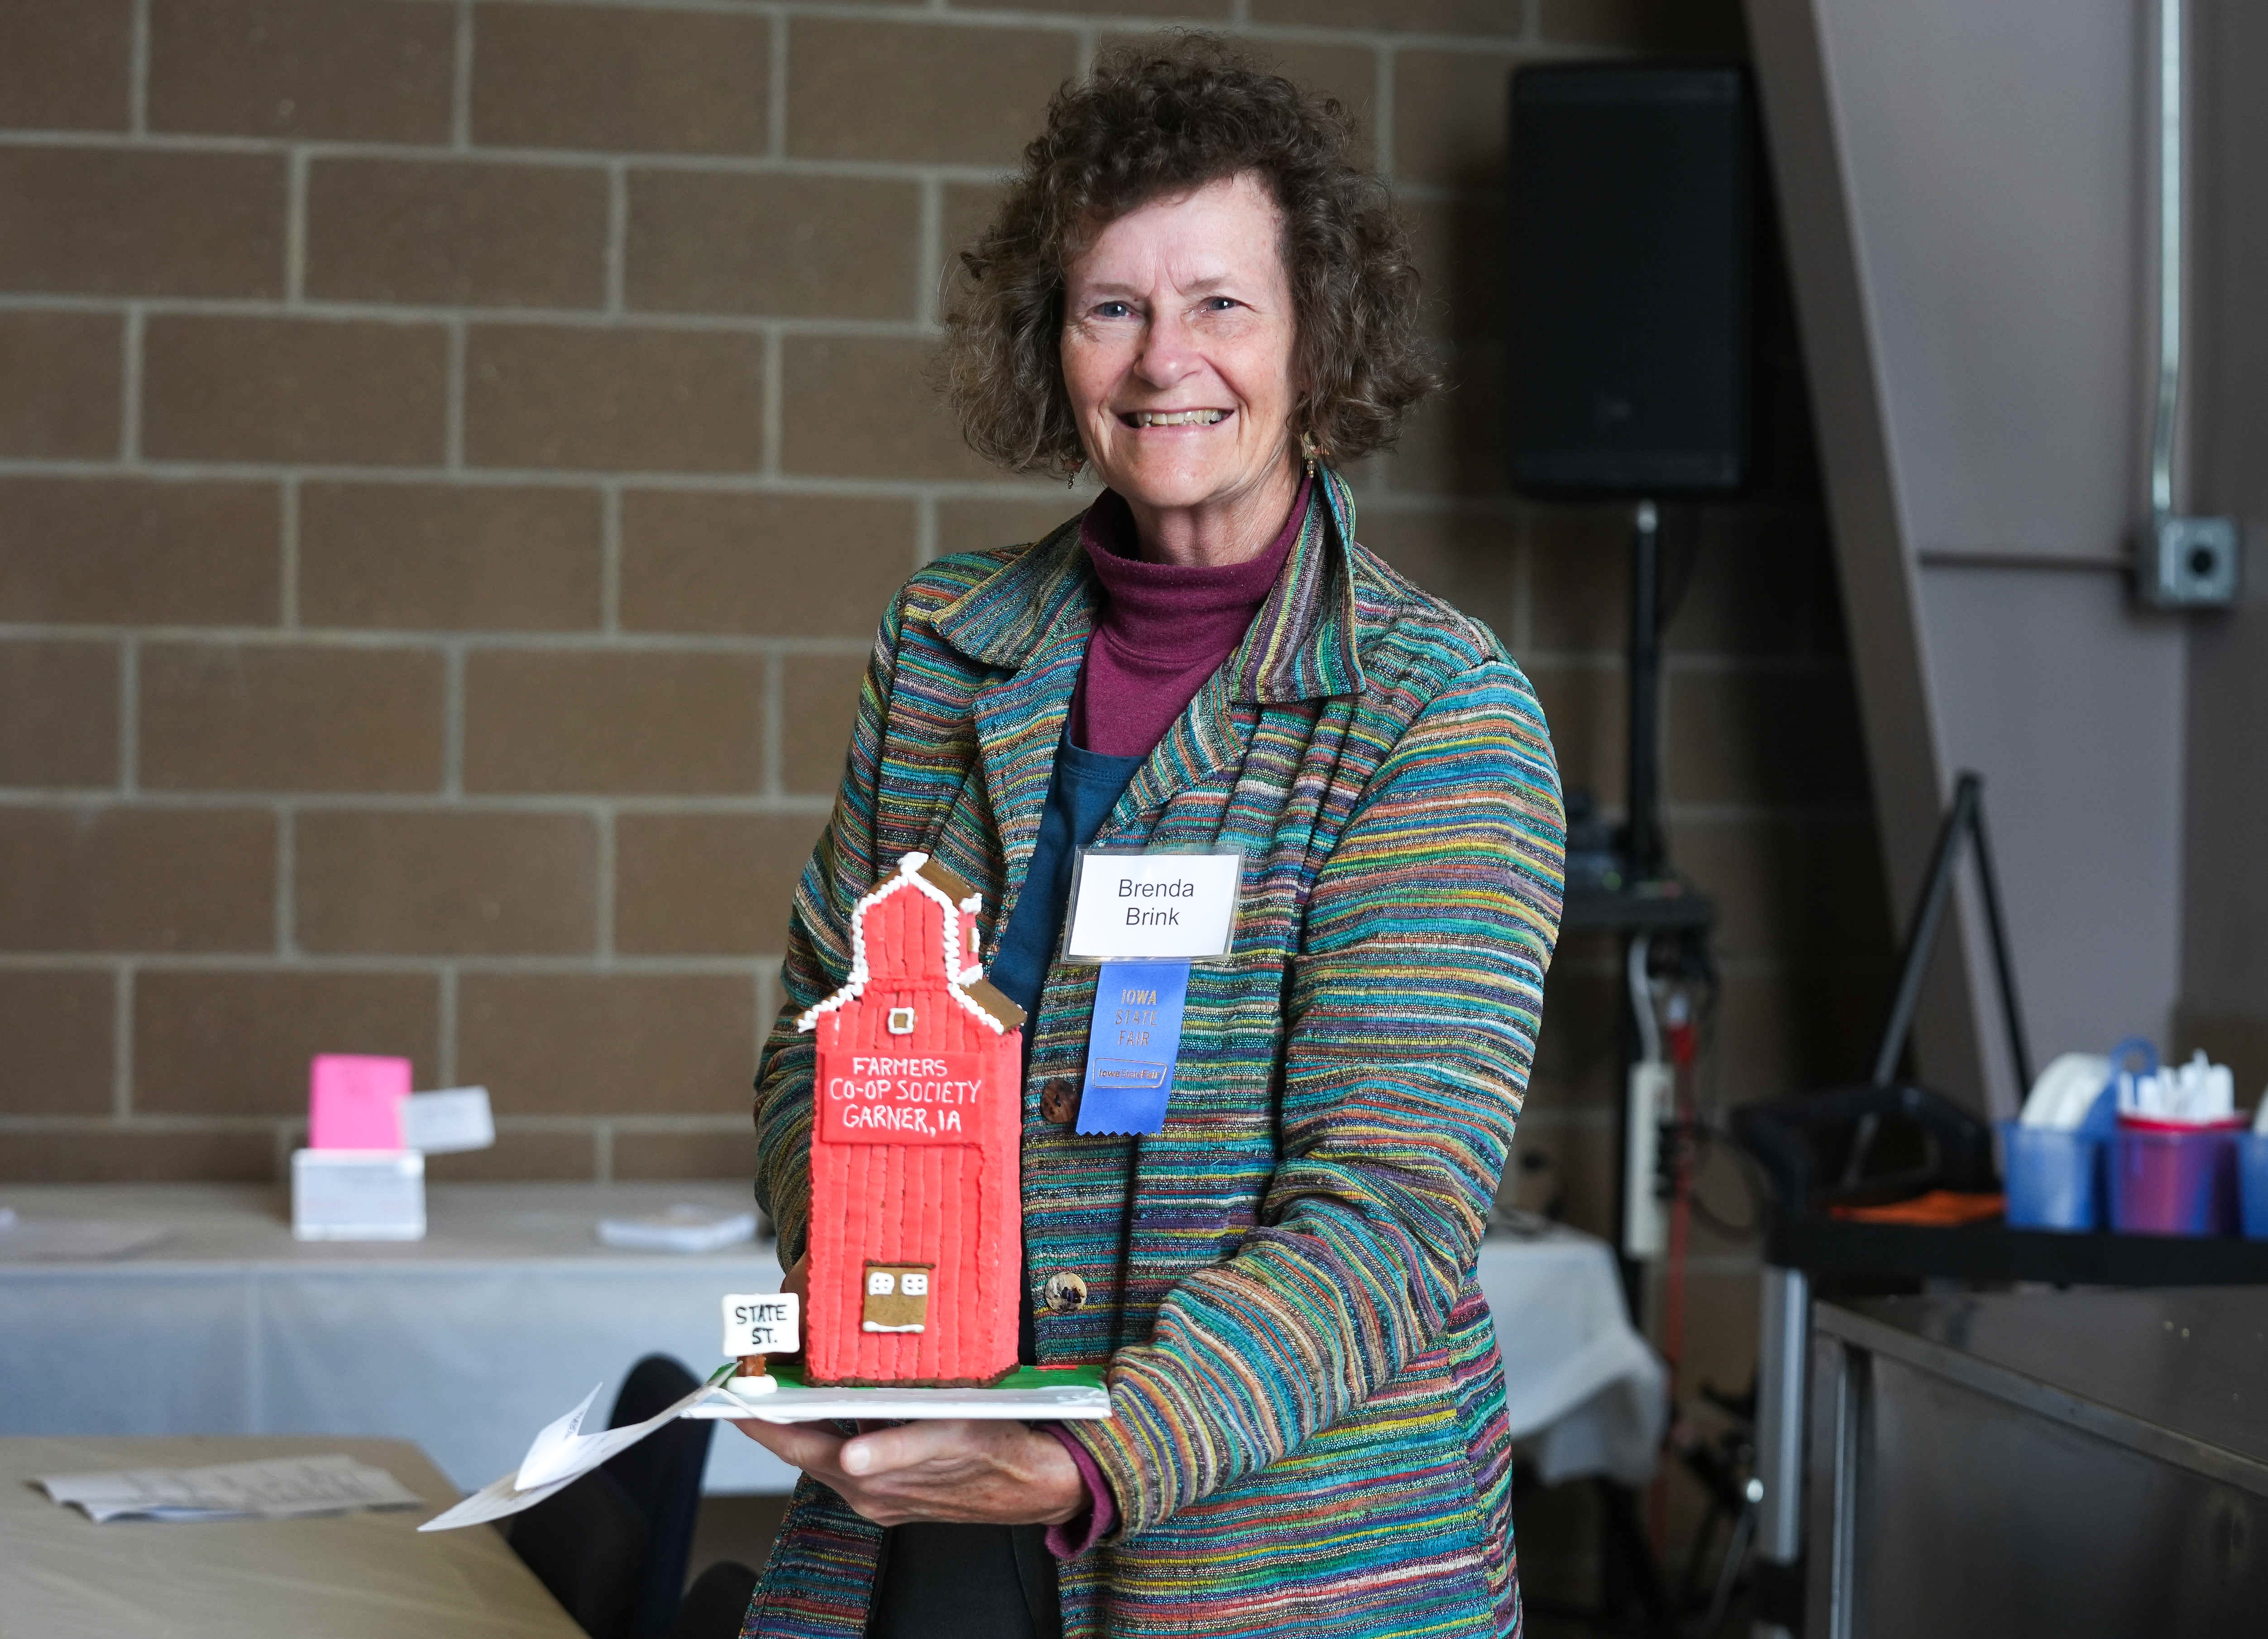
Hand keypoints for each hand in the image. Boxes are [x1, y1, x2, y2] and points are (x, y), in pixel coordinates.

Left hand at [734, 1416, 1085, 1527]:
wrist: (1034, 1479)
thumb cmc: (996, 1441)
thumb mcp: (950, 1432)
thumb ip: (897, 1447)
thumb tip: (850, 1453)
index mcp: (873, 1478)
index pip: (798, 1445)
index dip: (762, 1419)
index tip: (733, 1390)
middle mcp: (867, 1492)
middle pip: (799, 1449)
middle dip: (767, 1416)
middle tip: (741, 1378)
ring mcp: (878, 1497)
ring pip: (821, 1454)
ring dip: (797, 1424)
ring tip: (774, 1384)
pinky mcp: (892, 1495)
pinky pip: (849, 1460)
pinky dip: (831, 1433)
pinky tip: (829, 1409)